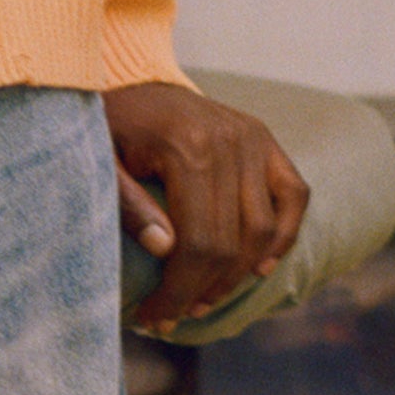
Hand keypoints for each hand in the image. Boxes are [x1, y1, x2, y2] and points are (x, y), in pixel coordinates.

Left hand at [104, 81, 308, 330]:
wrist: (128, 76)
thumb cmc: (108, 126)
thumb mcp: (100, 164)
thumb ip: (127, 205)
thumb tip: (165, 250)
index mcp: (188, 147)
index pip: (198, 243)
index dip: (179, 292)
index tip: (154, 319)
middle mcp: (232, 140)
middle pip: (233, 243)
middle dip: (203, 290)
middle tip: (174, 316)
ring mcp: (254, 138)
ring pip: (264, 229)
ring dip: (238, 275)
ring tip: (203, 299)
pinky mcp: (266, 139)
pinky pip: (294, 195)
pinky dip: (283, 235)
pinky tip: (259, 268)